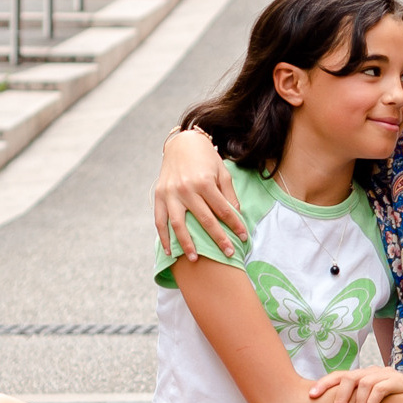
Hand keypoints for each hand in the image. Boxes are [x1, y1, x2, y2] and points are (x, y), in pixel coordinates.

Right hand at [154, 129, 244, 259]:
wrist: (181, 143)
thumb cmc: (205, 158)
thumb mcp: (222, 171)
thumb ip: (228, 193)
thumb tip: (236, 214)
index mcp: (205, 182)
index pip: (223, 209)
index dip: (235, 225)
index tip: (243, 237)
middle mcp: (187, 189)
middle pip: (205, 220)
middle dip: (219, 239)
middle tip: (229, 254)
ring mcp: (171, 193)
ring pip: (179, 224)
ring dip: (187, 244)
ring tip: (196, 259)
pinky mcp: (159, 196)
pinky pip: (160, 220)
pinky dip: (163, 237)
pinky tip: (170, 251)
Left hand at [308, 364, 402, 402]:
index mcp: (363, 376)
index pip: (339, 376)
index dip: (324, 383)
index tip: (311, 396)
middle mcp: (372, 372)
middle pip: (349, 378)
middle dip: (340, 398)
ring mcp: (386, 374)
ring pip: (364, 383)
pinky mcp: (399, 380)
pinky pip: (382, 388)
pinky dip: (373, 402)